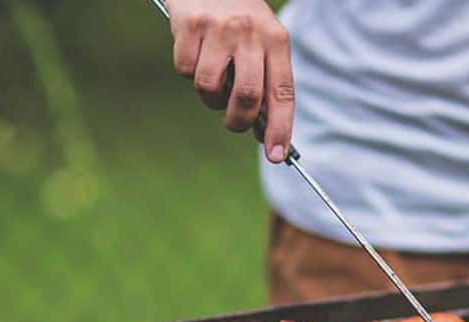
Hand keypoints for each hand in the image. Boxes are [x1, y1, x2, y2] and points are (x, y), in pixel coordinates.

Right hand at [167, 0, 293, 162]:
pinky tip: (195, 51)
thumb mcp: (261, 42)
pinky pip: (185, 70)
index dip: (280, 128)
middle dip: (238, 121)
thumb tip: (262, 132)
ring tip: (213, 76)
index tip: (276, 156)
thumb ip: (265, 83)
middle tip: (234, 123)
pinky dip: (187, 70)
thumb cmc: (238, 18)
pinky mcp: (190, 24)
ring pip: (211, 88)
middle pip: (247, 97)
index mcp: (276, 40)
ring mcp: (220, 28)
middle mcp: (251, 33)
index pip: (283, 93)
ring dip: (209, 96)